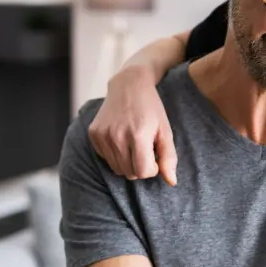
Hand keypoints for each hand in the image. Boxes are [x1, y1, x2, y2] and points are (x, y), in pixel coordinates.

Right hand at [88, 66, 177, 184]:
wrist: (129, 84)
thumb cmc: (151, 109)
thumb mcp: (165, 131)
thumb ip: (169, 157)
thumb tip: (171, 182)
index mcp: (138, 135)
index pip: (143, 172)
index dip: (152, 168)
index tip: (155, 155)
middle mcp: (117, 136)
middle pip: (130, 173)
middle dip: (140, 166)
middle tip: (145, 149)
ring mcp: (103, 135)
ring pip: (117, 169)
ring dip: (128, 162)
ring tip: (134, 144)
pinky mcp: (93, 134)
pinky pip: (106, 159)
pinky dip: (115, 154)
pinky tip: (121, 138)